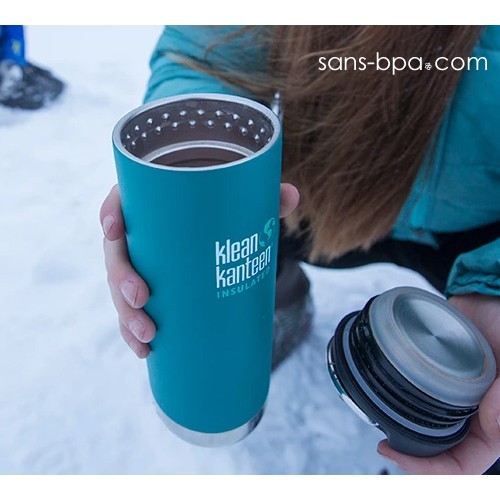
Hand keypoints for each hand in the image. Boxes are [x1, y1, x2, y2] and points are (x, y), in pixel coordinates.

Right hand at [100, 183, 299, 358]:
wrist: (217, 229)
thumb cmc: (221, 210)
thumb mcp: (240, 203)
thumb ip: (263, 197)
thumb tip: (292, 195)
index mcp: (151, 203)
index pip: (121, 201)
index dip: (111, 214)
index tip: (114, 230)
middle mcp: (140, 233)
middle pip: (116, 253)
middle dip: (121, 280)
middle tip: (143, 300)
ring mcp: (142, 263)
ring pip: (120, 288)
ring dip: (126, 316)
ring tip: (148, 337)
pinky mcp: (149, 288)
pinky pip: (132, 310)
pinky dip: (134, 332)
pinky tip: (145, 351)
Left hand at [378, 293, 499, 473]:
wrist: (488, 299)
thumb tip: (493, 422)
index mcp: (495, 428)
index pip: (461, 467)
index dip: (429, 471)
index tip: (393, 455)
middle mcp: (472, 417)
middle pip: (439, 453)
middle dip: (411, 457)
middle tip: (383, 444)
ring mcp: (452, 397)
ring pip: (425, 427)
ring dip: (404, 431)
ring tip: (380, 423)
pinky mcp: (435, 376)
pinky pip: (417, 394)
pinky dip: (401, 399)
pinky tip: (385, 393)